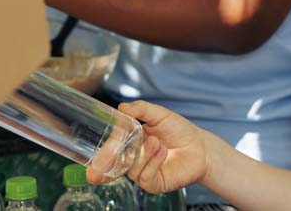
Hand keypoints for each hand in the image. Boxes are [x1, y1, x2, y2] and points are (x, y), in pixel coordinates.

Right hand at [87, 100, 210, 192]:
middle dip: (104, 167)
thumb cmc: (179, 131)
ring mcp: (143, 173)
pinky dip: (152, 162)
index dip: (99, 158)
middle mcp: (133, 161)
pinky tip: (162, 152)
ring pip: (130, 169)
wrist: (200, 146)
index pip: (110, 152)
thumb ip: (141, 109)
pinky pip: (145, 177)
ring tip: (156, 142)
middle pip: (113, 166)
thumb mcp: (159, 115)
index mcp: (130, 145)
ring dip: (143, 154)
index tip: (90, 161)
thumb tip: (121, 107)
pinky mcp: (154, 183)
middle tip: (99, 167)